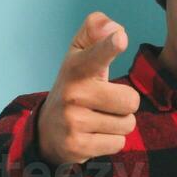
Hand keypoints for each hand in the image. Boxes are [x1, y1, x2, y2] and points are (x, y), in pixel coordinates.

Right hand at [35, 12, 140, 168]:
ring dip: (118, 124)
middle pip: (130, 101)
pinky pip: (118, 143)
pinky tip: (94, 135)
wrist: (47, 131)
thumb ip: (95, 31)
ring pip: (127, 124)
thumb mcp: (80, 55)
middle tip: (105, 103)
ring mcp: (73, 121)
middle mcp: (73, 93)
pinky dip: (111, 141)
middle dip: (125, 104)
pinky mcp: (77, 146)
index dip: (109, 45)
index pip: (96, 54)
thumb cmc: (76, 86)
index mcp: (76, 67)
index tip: (120, 38)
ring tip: (98, 119)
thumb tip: (116, 29)